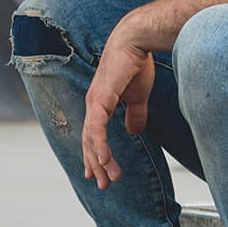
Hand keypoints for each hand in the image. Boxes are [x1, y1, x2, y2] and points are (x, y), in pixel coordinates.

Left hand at [81, 25, 155, 189]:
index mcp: (99, 104)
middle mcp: (92, 105)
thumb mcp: (137, 96)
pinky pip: (97, 127)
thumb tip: (134, 131)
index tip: (99, 174)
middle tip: (105, 184)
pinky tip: (104, 159)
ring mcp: (94, 102)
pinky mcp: (101, 98)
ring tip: (110, 177)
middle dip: (97, 165)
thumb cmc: (136, 64)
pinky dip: (99, 145)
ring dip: (100, 160)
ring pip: (92, 139)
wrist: (135, 41)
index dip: (95, 155)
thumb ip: (135, 114)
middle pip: (89, 142)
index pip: (93, 136)